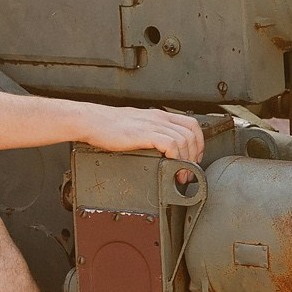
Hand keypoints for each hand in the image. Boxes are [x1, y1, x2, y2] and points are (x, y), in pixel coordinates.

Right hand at [78, 106, 204, 162]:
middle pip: (191, 134)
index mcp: (159, 116)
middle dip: (195, 156)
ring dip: (186, 160)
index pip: (191, 125)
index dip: (198, 143)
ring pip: (184, 139)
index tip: (194, 159)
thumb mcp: (137, 126)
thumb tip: (162, 151)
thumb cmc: (109, 126)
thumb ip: (151, 134)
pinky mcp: (144, 134)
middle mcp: (159, 118)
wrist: (92, 121)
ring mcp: (152, 125)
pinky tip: (171, 166)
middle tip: (188, 172)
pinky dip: (175, 157)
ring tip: (180, 174)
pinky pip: (170, 143)